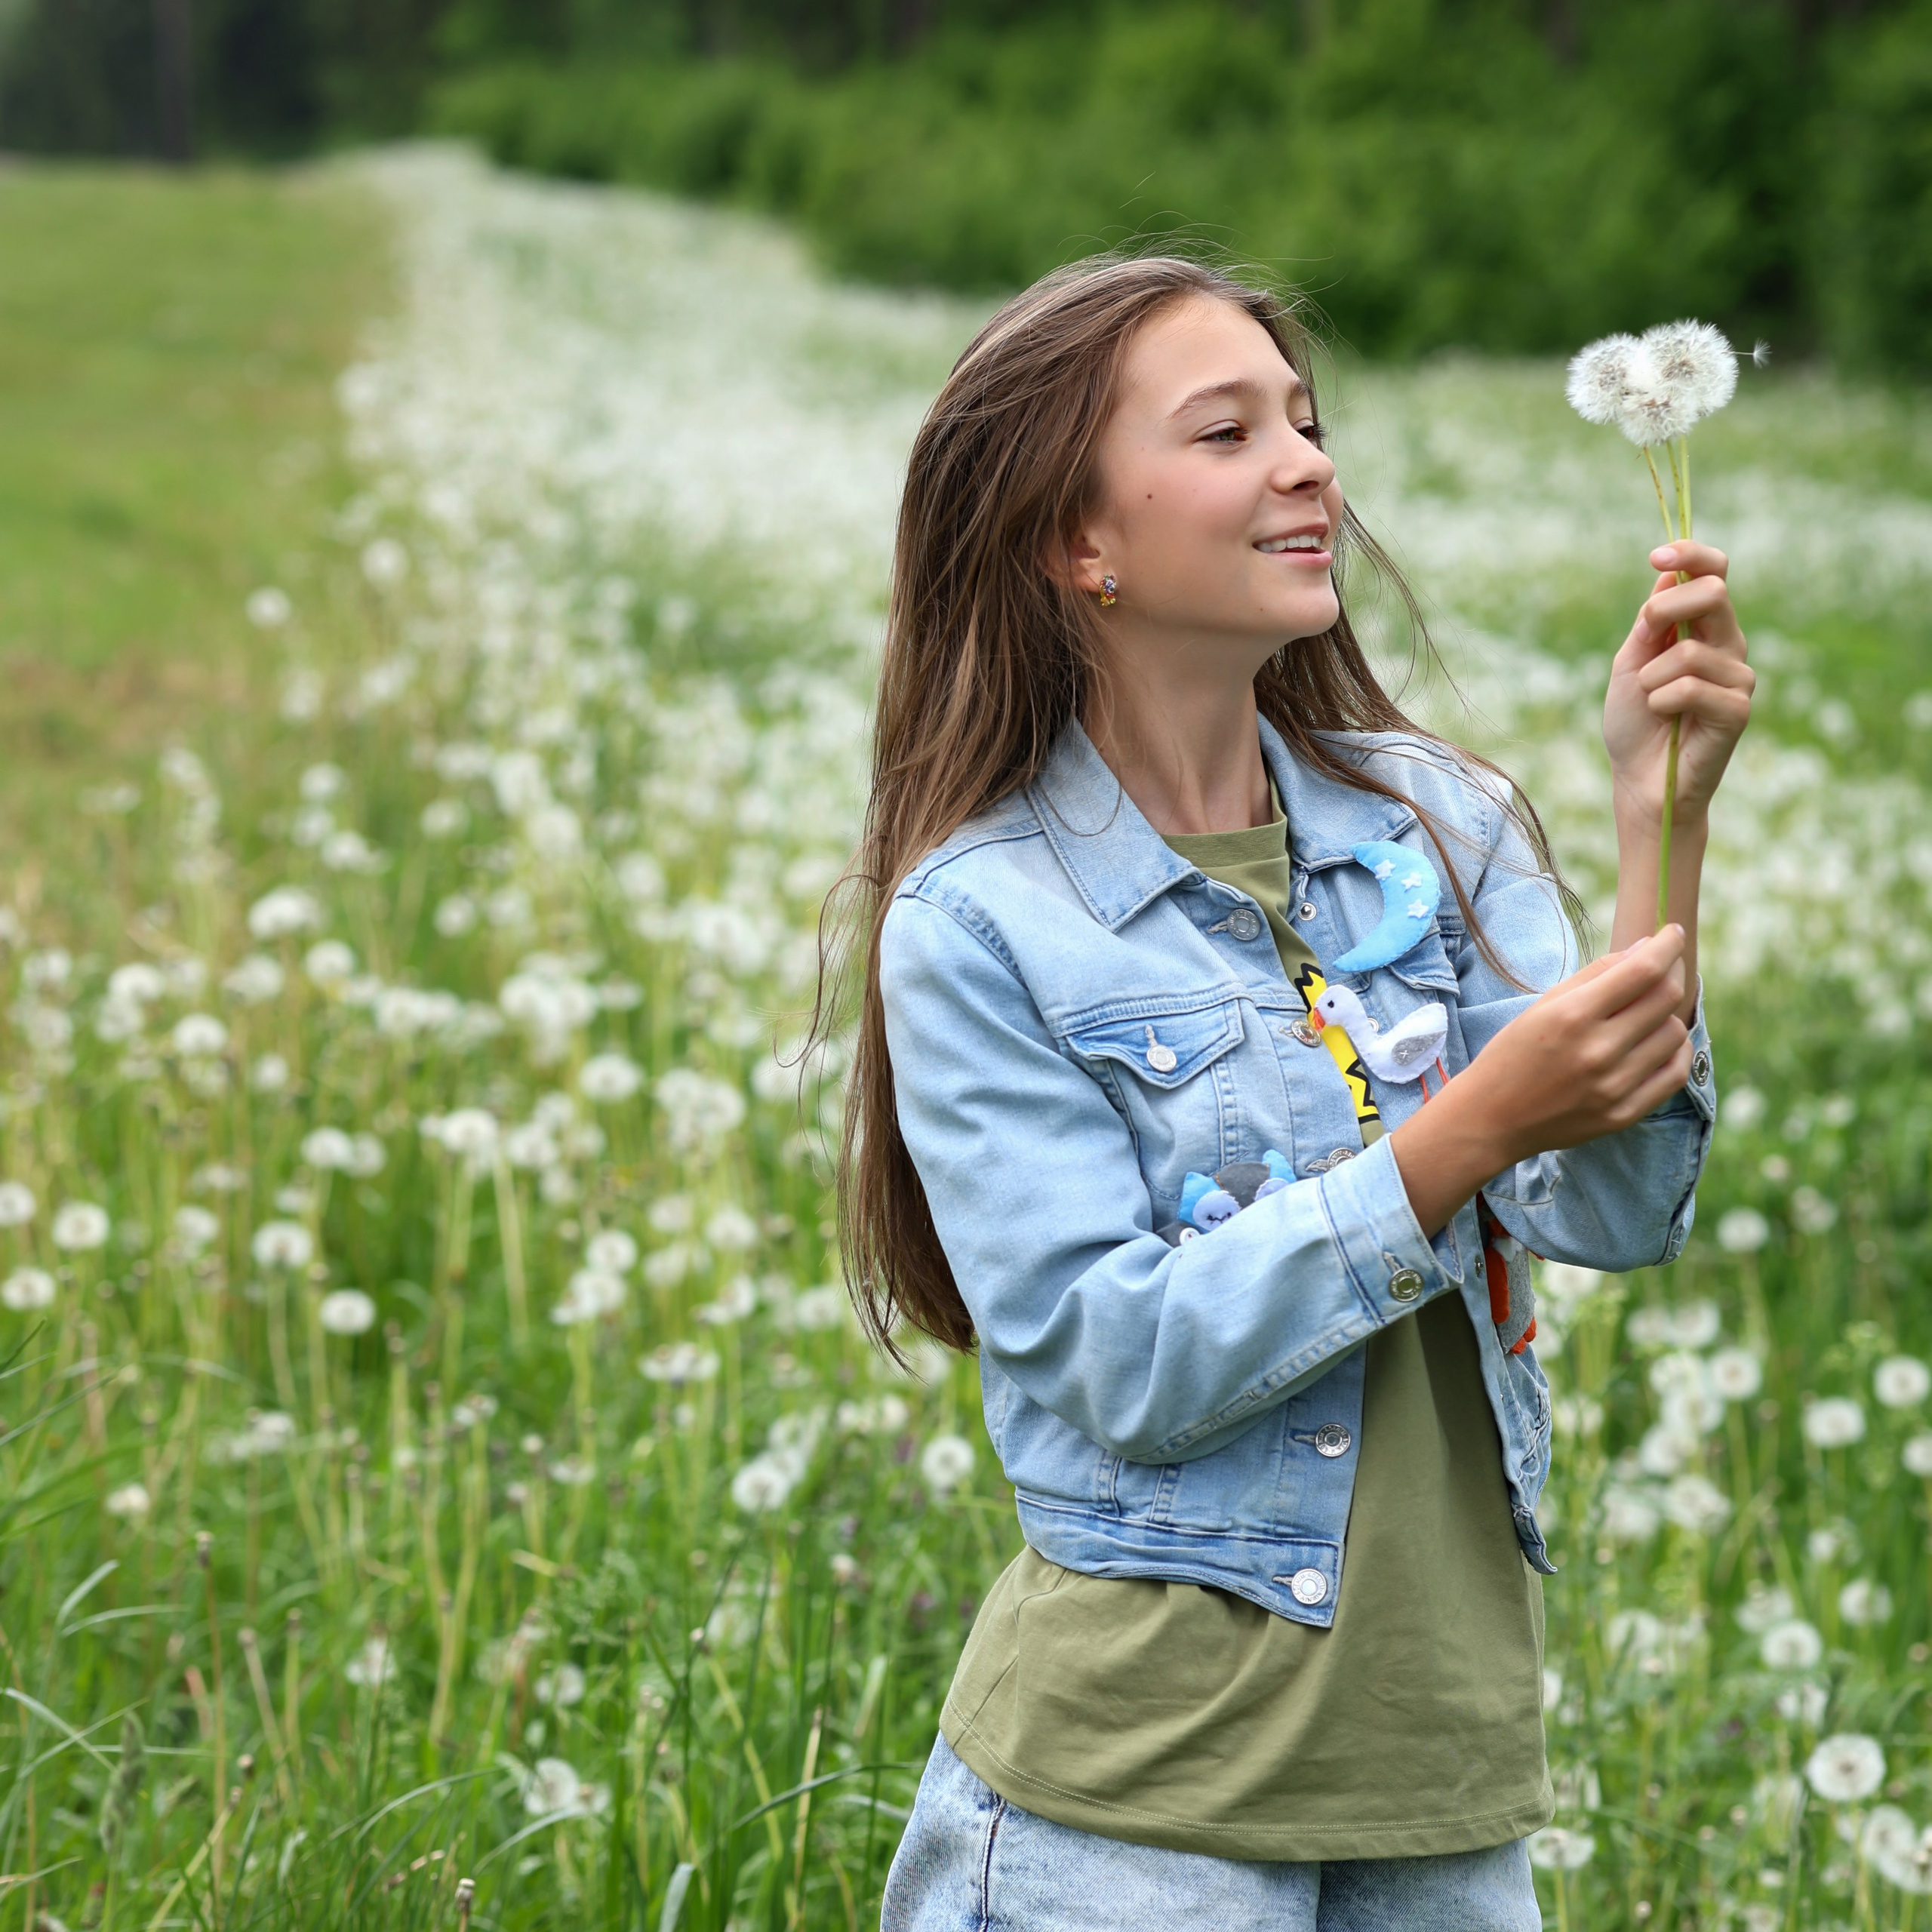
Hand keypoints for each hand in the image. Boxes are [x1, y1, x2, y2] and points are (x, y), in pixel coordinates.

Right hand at [1389, 928, 1692, 1233]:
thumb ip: (1595, 974)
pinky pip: (1675, 1074)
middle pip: (1666, 997)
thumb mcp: (1543, 1005)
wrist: (1491, 1118)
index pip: (1643, 970)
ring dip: (1669, 1013)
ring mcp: (1613, 1086)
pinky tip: (1663, 1041)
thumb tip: (1646, 948)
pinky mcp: (1623, 1114)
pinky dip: (1677, 1050)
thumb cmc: (1512, 1053)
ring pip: (1674, 1033)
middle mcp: (1597, 1050)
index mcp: (1572, 1016)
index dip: (1668, 945)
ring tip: (1652, 1008)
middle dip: (1674, 971)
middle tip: (1669, 964)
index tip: (1672, 933)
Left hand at [1602, 541, 1753, 829]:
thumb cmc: (1634, 724)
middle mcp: (1728, 646)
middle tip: (1643, 641)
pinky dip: (1661, 701)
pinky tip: (1664, 719)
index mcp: (1703, 628)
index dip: (1691, 555)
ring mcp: (1738, 677)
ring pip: (1690, 650)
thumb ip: (1649, 624)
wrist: (1639, 781)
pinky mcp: (1738, 709)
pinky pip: (1691, 687)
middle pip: (1714, 593)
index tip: (1655, 557)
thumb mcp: (1630, 664)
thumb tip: (1667, 573)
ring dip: (1652, 678)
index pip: (1713, 573)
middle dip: (1665, 611)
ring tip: (1652, 703)